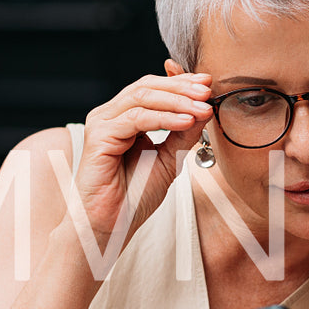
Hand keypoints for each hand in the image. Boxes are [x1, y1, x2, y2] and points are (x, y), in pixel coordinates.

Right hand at [73, 66, 212, 244]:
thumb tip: (205, 109)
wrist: (109, 225)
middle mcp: (110, 115)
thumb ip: (184, 134)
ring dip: (177, 101)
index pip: (153, 88)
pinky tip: (186, 121)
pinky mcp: (99, 136)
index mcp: (124, 118)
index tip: (209, 83)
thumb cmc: (133, 196)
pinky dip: (164, 118)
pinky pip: (136, 118)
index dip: (180, 82)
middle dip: (181, 87)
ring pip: (142, 98)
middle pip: (147, 87)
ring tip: (203, 107)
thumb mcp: (169, 159)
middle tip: (208, 91)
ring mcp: (102, 123)